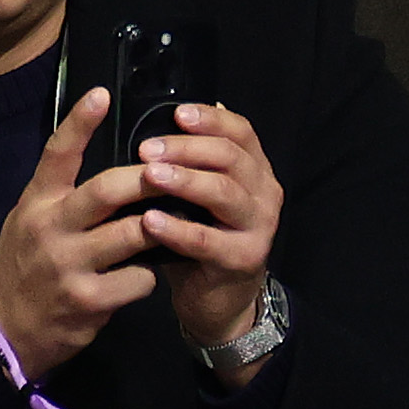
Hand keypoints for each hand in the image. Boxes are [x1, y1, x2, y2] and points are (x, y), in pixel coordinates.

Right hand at [0, 86, 163, 379]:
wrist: (8, 327)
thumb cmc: (26, 265)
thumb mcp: (29, 221)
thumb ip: (62, 198)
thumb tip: (111, 174)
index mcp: (36, 202)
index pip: (57, 153)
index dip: (80, 122)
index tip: (102, 93)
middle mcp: (49, 227)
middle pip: (105, 191)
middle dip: (145, 179)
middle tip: (174, 169)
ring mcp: (68, 264)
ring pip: (131, 235)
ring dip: (159, 230)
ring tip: (172, 225)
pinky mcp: (88, 300)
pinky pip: (138, 279)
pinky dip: (149, 276)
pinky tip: (146, 277)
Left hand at [136, 101, 284, 375]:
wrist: (216, 295)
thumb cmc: (197, 230)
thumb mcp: (195, 190)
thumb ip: (186, 159)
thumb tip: (149, 115)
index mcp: (252, 168)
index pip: (240, 132)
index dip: (210, 119)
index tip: (176, 113)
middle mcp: (264, 193)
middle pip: (230, 157)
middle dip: (186, 148)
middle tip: (145, 149)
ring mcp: (260, 227)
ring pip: (224, 193)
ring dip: (184, 181)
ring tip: (149, 176)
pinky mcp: (244, 260)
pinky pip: (209, 241)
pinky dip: (178, 229)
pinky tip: (150, 220)